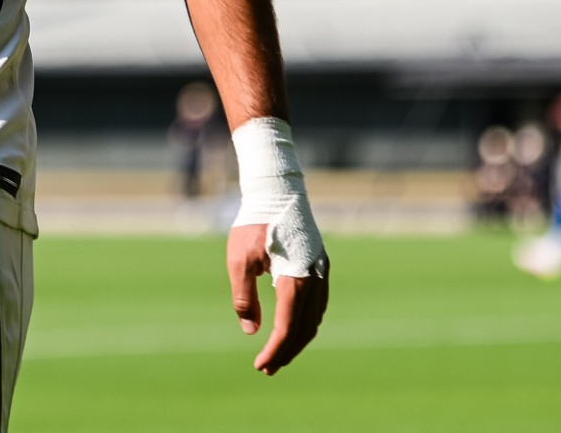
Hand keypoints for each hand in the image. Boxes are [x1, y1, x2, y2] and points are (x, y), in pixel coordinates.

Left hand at [228, 222, 328, 374]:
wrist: (278, 193)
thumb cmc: (254, 224)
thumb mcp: (239, 260)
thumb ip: (244, 297)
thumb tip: (251, 331)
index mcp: (294, 280)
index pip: (287, 328)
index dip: (275, 351)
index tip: (260, 366)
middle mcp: (314, 280)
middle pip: (304, 328)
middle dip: (287, 351)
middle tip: (268, 368)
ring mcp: (321, 273)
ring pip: (314, 318)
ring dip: (297, 339)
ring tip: (278, 353)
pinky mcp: (320, 266)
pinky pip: (317, 305)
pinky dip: (305, 322)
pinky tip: (292, 328)